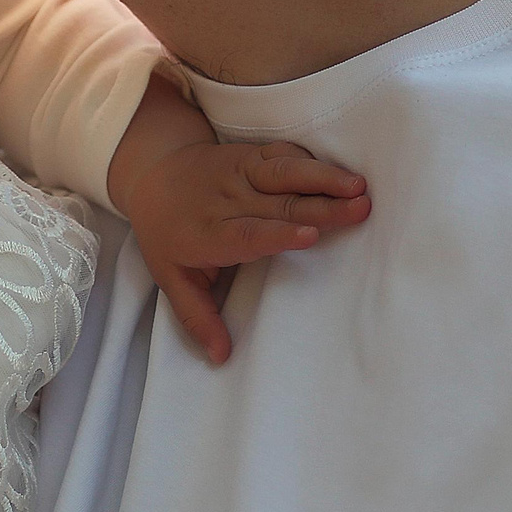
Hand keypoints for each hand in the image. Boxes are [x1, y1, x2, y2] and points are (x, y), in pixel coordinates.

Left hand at [117, 140, 369, 364]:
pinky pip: (281, 153)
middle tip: (360, 210)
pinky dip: (310, 160)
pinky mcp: (249, 155)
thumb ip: (196, 317)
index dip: (279, 233)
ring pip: (282, 172)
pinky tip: (340, 170)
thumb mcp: (170, 278)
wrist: (150, 172)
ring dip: (322, 177)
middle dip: (321, 206)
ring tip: (359, 186)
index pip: (246, 233)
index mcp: (207, 233)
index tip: (311, 235)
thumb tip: (221, 357)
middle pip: (278, 204)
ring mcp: (238, 172)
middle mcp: (226, 200)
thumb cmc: (165, 233)